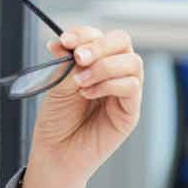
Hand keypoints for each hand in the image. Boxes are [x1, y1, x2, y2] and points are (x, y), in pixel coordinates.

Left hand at [24, 27, 142, 187]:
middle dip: (99, 45)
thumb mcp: (57, 85)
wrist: (55, 153)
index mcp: (96, 63)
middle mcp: (114, 73)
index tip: (64, 41)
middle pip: (122, 42)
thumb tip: (68, 44)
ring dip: (103, 67)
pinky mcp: (130, 111)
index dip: (84, 34)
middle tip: (78, 57)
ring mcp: (125, 92)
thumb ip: (67, 64)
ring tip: (80, 82)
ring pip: (132, 62)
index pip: (100, 36)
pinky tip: (89, 93)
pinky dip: (109, 84)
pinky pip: (131, 86)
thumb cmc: (57, 121)